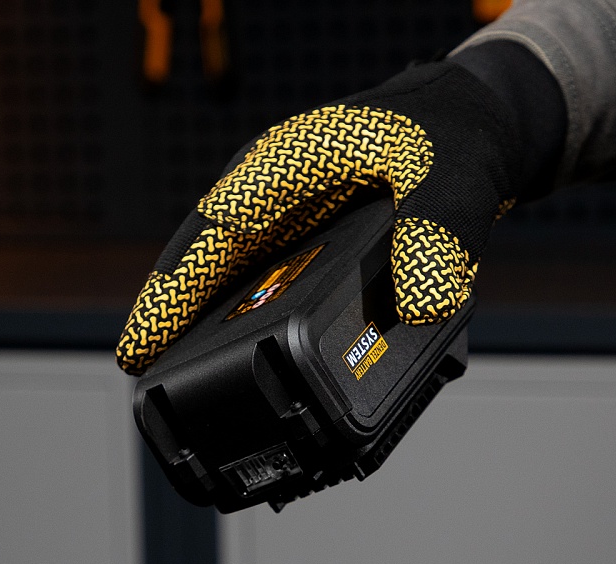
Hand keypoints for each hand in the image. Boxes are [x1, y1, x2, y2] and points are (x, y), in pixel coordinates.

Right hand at [118, 60, 520, 374]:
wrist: (476, 131)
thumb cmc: (453, 136)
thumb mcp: (451, 173)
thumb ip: (439, 230)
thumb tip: (421, 304)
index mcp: (287, 165)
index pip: (212, 230)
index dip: (174, 288)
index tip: (143, 340)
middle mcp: (273, 199)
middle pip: (203, 262)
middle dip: (170, 314)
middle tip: (138, 369)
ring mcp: (286, 228)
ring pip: (227, 280)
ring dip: (200, 324)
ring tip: (176, 379)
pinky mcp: (306, 252)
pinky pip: (261, 291)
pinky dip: (244, 325)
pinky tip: (241, 361)